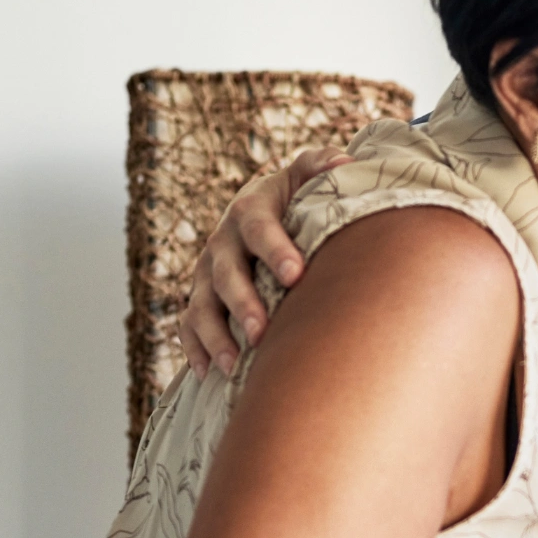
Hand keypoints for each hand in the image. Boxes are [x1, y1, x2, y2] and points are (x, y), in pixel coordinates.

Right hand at [178, 150, 349, 376]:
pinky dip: (195, 350)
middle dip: (242, 303)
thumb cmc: (294, 199)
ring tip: (234, 364)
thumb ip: (322, 165)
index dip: (275, 250)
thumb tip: (348, 162)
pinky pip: (189, 326)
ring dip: (215, 336)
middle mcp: (222, 242)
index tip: (296, 274)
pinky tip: (209, 375)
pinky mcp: (200, 300)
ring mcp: (206, 274)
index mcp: (250, 210)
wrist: (261, 214)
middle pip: (225, 274)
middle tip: (261, 332)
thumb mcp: (306, 175)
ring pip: (201, 306)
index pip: (259, 228)